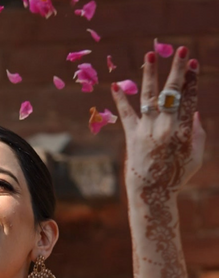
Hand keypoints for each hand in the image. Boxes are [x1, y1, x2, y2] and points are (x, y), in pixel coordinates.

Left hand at [111, 47, 205, 195]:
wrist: (151, 193)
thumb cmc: (176, 176)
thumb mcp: (196, 156)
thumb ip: (198, 134)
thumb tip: (194, 112)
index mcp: (184, 130)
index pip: (189, 98)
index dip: (191, 79)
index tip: (192, 63)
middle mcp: (165, 127)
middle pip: (172, 92)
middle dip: (177, 69)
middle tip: (181, 49)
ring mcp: (147, 130)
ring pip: (149, 96)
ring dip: (150, 73)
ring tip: (150, 54)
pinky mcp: (132, 136)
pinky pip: (126, 114)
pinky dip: (121, 100)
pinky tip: (114, 86)